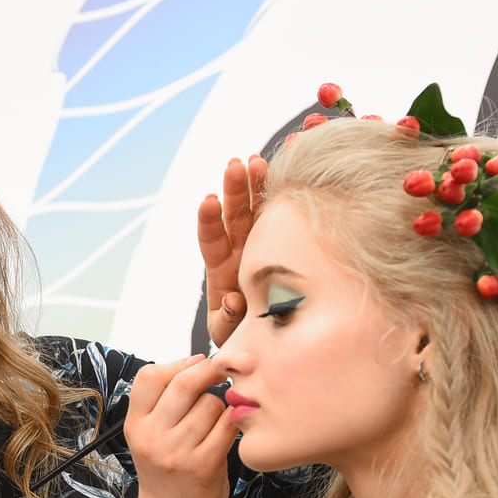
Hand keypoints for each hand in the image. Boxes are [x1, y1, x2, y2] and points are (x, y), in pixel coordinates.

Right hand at [121, 355, 236, 497]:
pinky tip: (228, 428)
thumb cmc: (166, 472)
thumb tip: (198, 361)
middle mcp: (152, 438)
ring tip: (216, 419)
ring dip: (221, 404)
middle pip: (184, 383)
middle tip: (222, 370)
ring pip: (210, 403)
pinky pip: (227, 425)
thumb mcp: (148, 436)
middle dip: (209, 370)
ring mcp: (177, 452)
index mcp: (136, 426)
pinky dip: (233, 421)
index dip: (177, 364)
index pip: (149, 376)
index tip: (196, 363)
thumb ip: (163, 402)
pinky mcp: (204, 465)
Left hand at [197, 155, 266, 346]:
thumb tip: (232, 300)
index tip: (209, 200)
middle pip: (234, 216)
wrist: (269, 337)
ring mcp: (262, 244)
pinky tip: (288, 176)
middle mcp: (239, 251)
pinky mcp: (284, 244)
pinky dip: (282, 197)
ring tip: (256, 161)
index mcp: (221, 269)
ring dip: (256, 186)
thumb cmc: (242, 335)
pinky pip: (282, 218)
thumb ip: (227, 318)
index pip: (211, 240)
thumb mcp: (228, 331)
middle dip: (234, 190)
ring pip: (257, 211)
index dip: (209, 220)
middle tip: (235, 165)